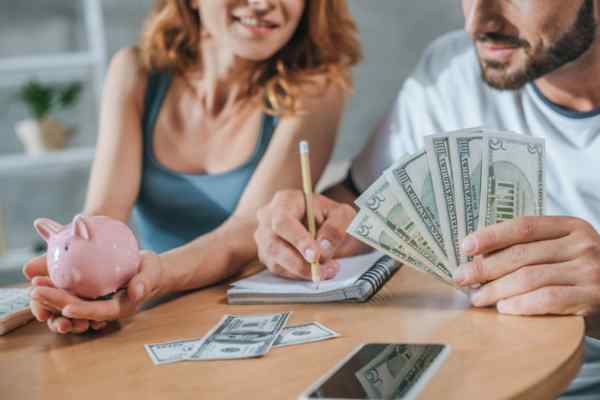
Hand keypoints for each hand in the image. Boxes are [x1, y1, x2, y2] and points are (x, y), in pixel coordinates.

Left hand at [23, 251, 162, 333]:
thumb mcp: (152, 270)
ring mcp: (95, 302)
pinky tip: (41, 281)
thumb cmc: (151, 269)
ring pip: (71, 304)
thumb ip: (146, 281)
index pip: (100, 311)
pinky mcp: (89, 295)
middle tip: (37, 291)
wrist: (148, 269)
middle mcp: (105, 308)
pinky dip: (56, 290)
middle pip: (80, 309)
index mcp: (121, 307)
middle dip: (57, 302)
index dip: (83, 311)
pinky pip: (70, 295)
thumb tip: (137, 292)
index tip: (66, 308)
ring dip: (52, 298)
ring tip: (34, 287)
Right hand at [255, 190, 368, 279]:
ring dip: (303, 271)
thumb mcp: (342, 215)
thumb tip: (323, 248)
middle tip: (327, 269)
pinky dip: (299, 275)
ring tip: (328, 270)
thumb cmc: (330, 216)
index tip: (316, 256)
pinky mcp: (267, 255)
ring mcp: (264, 238)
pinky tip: (317, 270)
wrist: (325, 223)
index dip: (297, 240)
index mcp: (284, 200)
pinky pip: (279, 270)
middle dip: (301, 263)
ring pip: (276, 262)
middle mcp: (268, 218)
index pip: (283, 221)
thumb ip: (336, 228)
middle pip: (274, 245)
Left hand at [453, 216, 599, 315]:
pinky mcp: (593, 298)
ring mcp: (591, 271)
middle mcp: (583, 245)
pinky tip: (504, 308)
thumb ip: (532, 249)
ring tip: (476, 298)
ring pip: (529, 278)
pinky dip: (521, 304)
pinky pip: (547, 299)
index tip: (465, 246)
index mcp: (572, 227)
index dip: (491, 235)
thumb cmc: (582, 276)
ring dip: (496, 289)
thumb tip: (478, 256)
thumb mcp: (564, 253)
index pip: (524, 226)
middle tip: (461, 278)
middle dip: (484, 267)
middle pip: (521, 254)